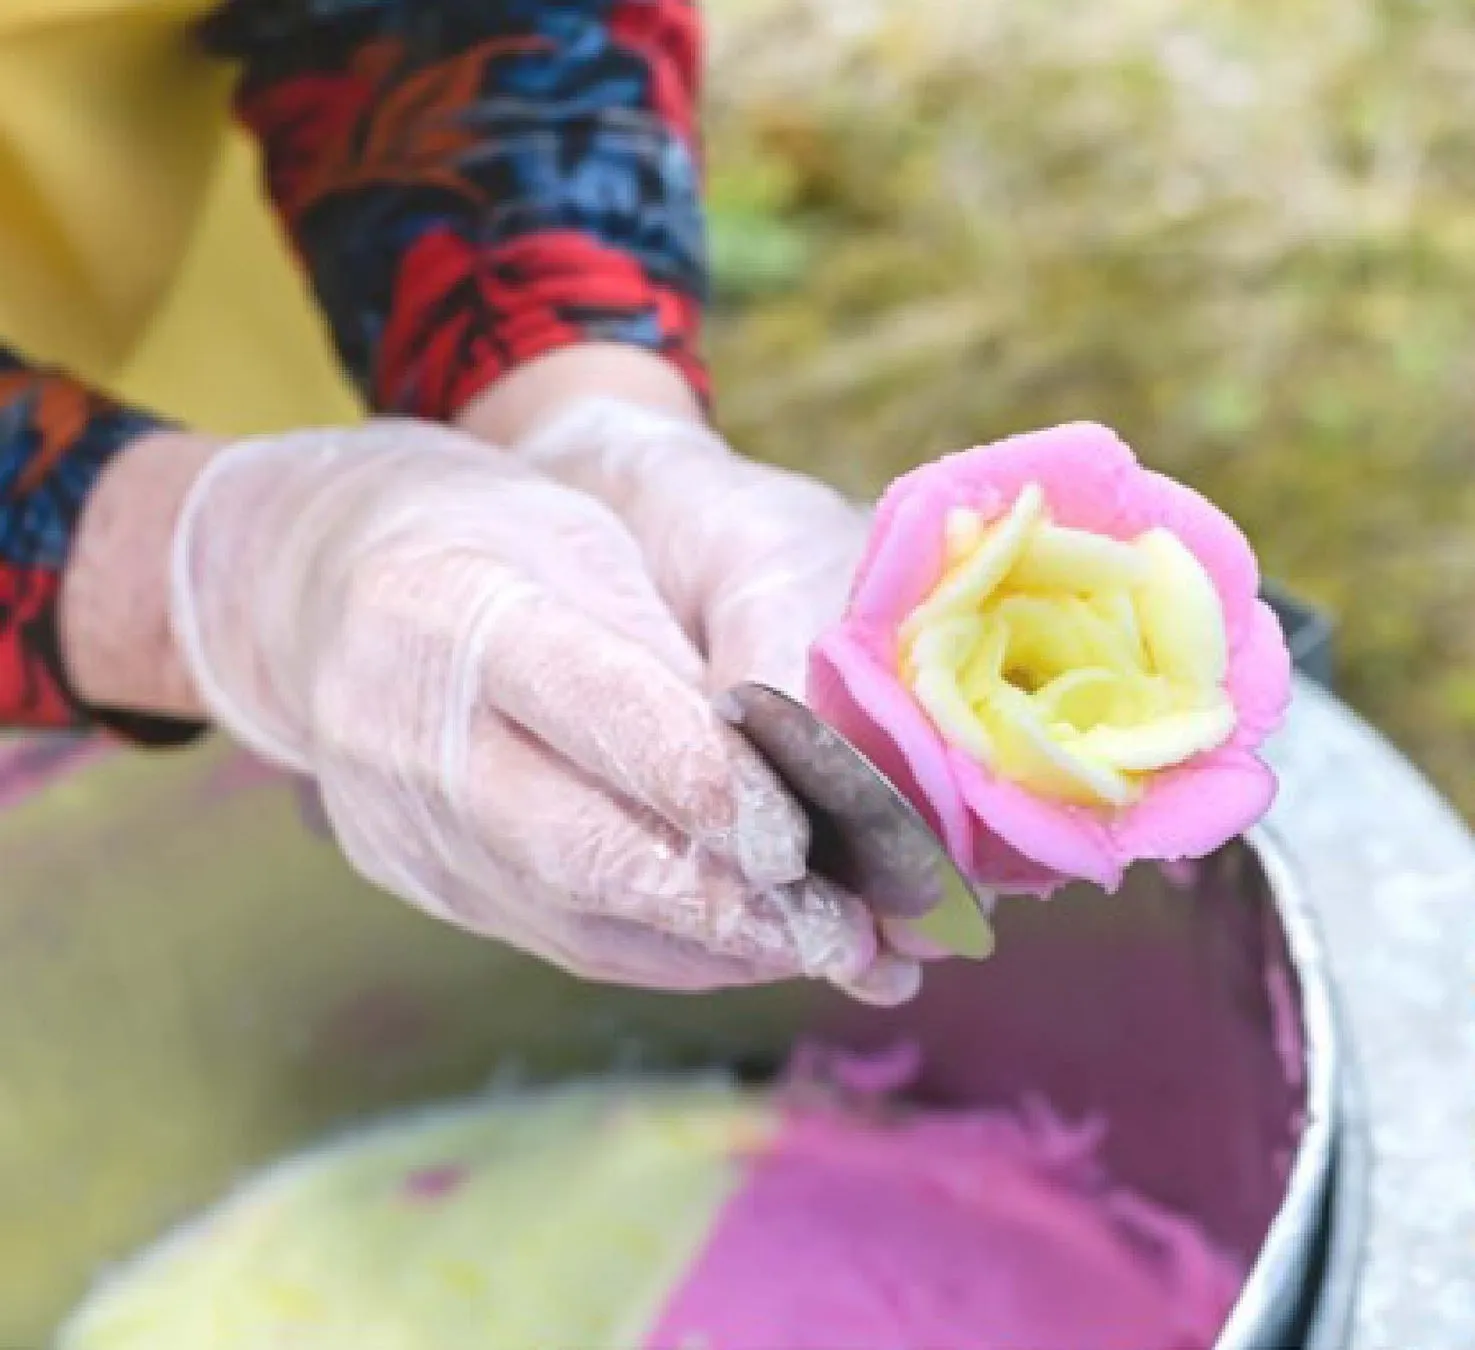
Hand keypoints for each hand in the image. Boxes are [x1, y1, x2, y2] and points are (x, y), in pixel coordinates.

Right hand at [164, 421, 898, 994]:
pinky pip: (549, 935)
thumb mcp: (576, 542)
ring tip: (818, 952)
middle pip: (576, 843)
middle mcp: (409, 734)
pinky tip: (739, 949)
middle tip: (841, 934)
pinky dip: (655, 949)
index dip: (705, 784)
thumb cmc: (474, 539)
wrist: (312, 590)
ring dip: (705, 946)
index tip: (804, 835)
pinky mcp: (413, 876)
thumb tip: (785, 773)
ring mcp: (401, 822)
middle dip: (721, 901)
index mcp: (453, 612)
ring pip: (570, 914)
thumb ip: (664, 655)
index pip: (596, 712)